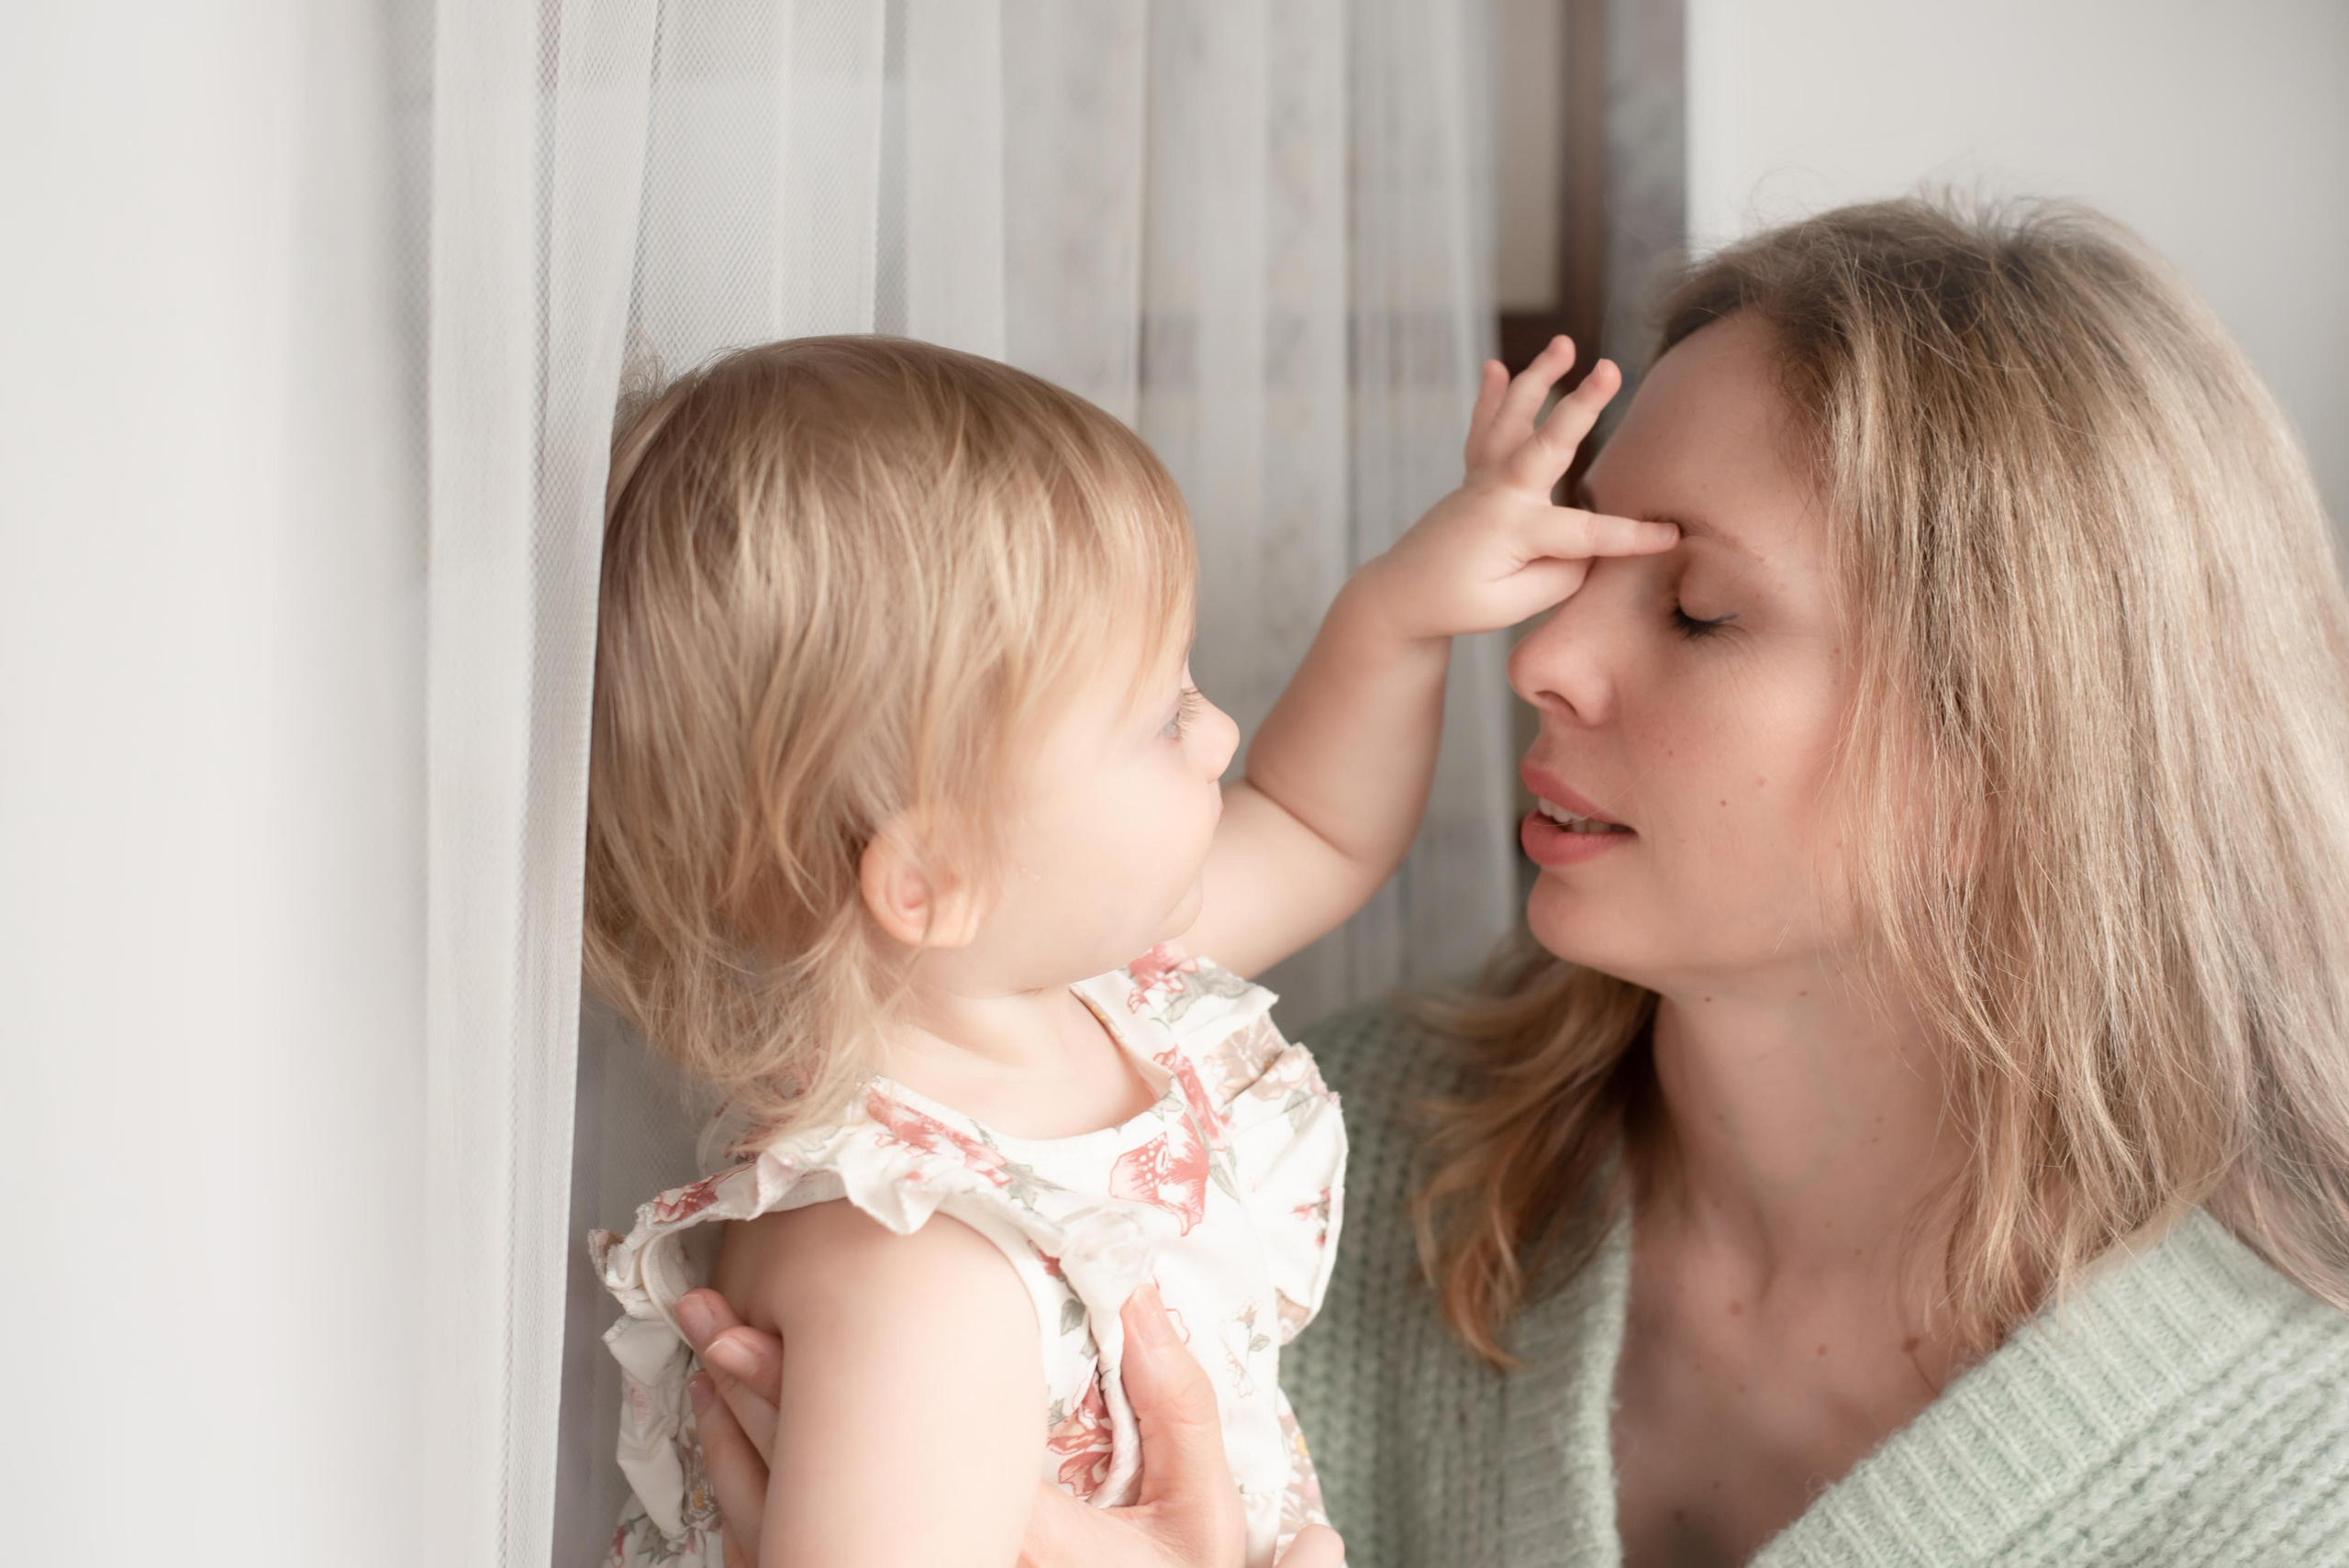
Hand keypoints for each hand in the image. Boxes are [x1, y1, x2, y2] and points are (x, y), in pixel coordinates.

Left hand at [674, 1285, 1343, 1567]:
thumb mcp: (1198, 1511)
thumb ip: (1175, 1402)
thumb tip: (1141, 1293)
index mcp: (1013, 1540)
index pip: (886, 1458)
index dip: (801, 1389)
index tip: (754, 1330)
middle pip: (815, 1487)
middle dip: (753, 1396)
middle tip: (710, 1325)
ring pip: (784, 1530)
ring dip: (736, 1446)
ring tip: (708, 1369)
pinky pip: (786, 1565)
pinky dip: (747, 1503)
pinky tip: (731, 1449)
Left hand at [1358, 335, 1676, 642]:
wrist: (1402, 594)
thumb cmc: (1459, 604)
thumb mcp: (1512, 604)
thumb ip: (1558, 574)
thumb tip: (1587, 546)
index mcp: (1513, 529)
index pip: (1586, 534)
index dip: (1631, 536)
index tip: (1672, 536)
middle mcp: (1499, 494)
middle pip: (1546, 444)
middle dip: (1581, 406)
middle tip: (1610, 369)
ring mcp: (1484, 479)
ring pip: (1514, 420)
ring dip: (1539, 377)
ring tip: (1564, 343)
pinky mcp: (1475, 477)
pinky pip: (1484, 431)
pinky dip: (1490, 398)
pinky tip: (1494, 368)